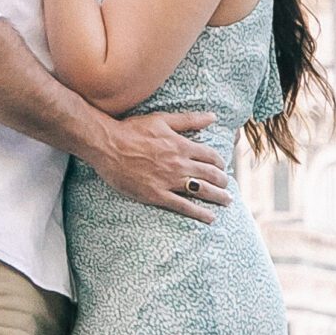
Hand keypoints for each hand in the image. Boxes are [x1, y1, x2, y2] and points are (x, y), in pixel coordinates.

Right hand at [81, 109, 230, 223]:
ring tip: (227, 201)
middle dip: (223, 182)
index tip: (222, 167)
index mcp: (181, 145)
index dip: (220, 163)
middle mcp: (179, 164)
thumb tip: (212, 117)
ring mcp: (168, 181)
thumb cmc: (132, 130)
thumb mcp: (162, 119)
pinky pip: (183, 206)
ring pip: (202, 191)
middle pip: (211, 175)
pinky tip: (210, 217)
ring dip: (218, 197)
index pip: (211, 156)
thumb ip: (189, 119)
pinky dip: (199, 213)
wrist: (107, 145)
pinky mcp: (156, 194)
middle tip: (228, 187)